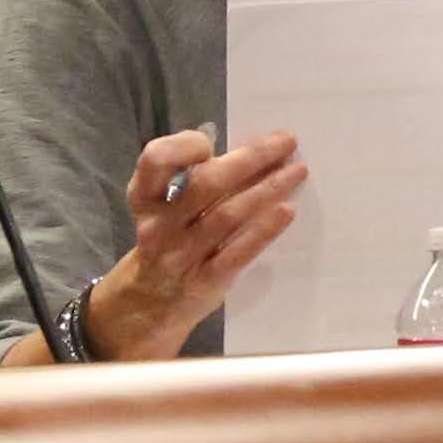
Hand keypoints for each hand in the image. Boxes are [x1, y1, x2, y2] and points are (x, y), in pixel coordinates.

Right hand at [89, 129, 304, 359]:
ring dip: (267, 190)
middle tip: (286, 142)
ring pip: (228, 216)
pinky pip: (238, 252)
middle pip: (206, 185)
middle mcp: (159, 224)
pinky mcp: (205, 280)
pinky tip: (287, 211)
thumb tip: (252, 152)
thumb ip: (195, 179)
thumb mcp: (165, 206)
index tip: (212, 143)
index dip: (184, 146)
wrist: (152, 301)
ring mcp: (181, 254)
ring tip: (296, 172)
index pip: (155, 159)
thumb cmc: (170, 239)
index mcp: (145, 197)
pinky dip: (263, 230)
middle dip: (251, 158)